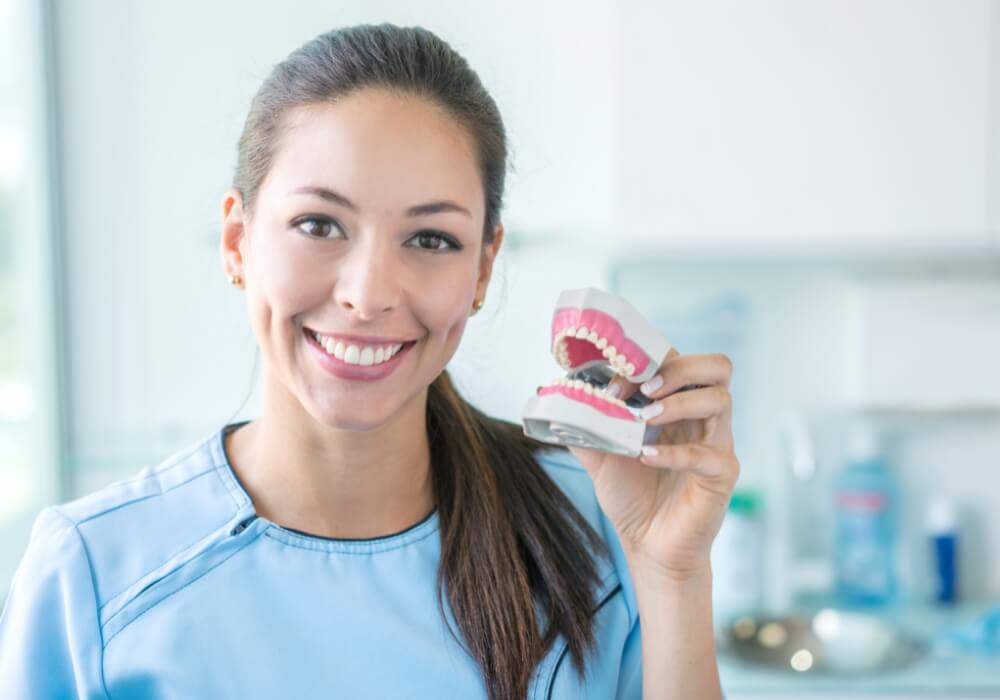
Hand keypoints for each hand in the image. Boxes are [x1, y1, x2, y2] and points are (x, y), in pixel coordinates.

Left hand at [568, 348, 739, 580]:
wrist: (648, 545)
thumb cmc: (632, 497)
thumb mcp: (599, 456)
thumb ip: (583, 426)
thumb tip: (556, 397)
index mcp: (677, 405)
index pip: (678, 360)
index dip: (646, 362)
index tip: (614, 385)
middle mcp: (702, 418)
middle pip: (716, 367)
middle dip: (679, 368)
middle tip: (645, 390)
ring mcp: (717, 444)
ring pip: (721, 399)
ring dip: (679, 402)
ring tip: (647, 419)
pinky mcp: (722, 475)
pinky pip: (710, 454)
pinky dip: (676, 452)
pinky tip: (647, 458)